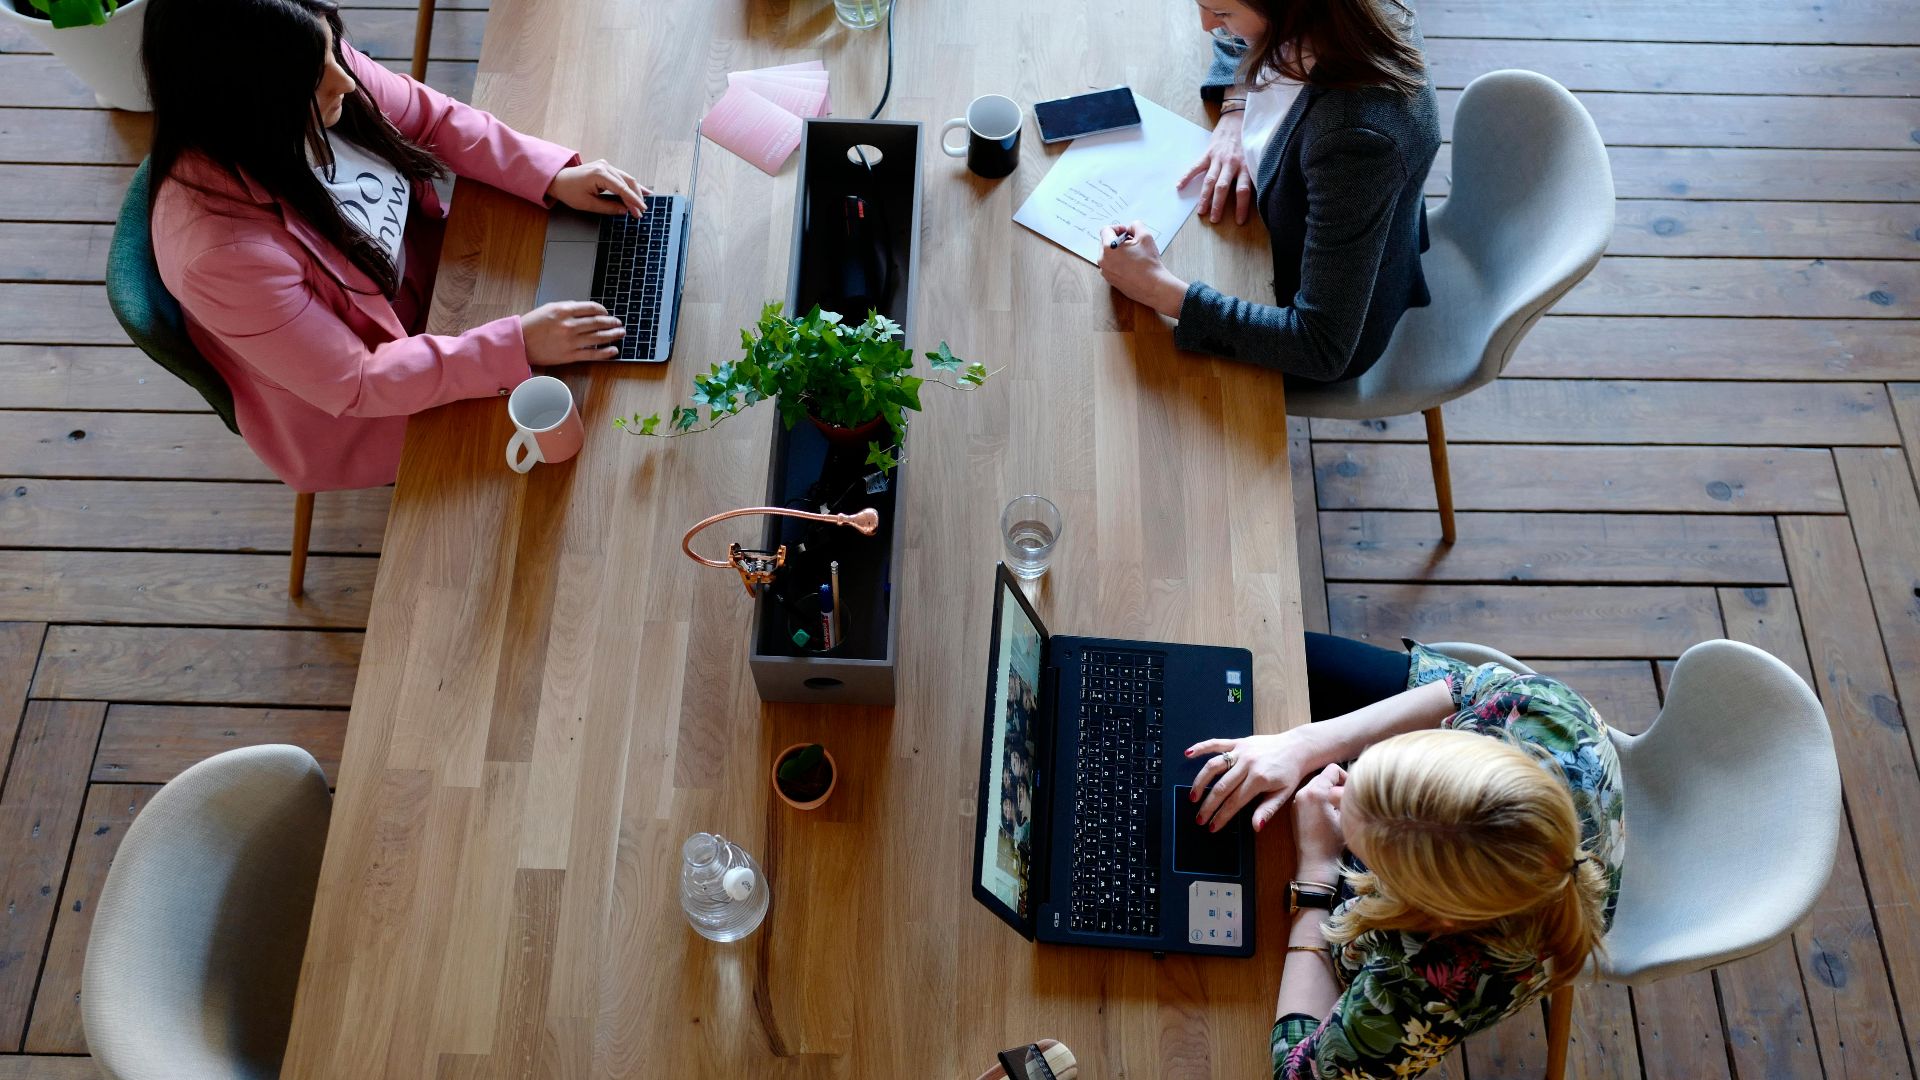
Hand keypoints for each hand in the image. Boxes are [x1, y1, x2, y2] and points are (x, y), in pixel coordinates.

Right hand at [520, 301, 623, 364]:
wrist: (519, 343)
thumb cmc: (532, 325)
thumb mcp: (549, 308)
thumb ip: (568, 307)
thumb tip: (586, 310)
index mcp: (564, 310)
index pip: (591, 308)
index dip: (603, 310)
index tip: (607, 313)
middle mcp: (569, 325)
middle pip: (598, 322)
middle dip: (611, 322)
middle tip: (619, 323)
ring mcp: (570, 341)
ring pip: (598, 337)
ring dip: (612, 335)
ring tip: (620, 334)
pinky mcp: (569, 355)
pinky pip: (592, 354)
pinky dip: (605, 352)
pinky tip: (613, 350)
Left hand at [546, 159, 649, 217]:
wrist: (558, 180)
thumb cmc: (569, 191)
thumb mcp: (587, 204)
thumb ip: (608, 208)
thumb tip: (624, 210)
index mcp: (599, 174)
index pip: (622, 188)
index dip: (633, 200)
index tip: (641, 210)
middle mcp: (604, 167)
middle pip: (627, 182)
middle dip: (636, 198)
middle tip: (641, 212)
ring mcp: (605, 165)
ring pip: (627, 178)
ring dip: (635, 191)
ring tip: (644, 202)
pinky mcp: (605, 168)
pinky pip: (621, 177)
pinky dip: (630, 185)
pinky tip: (642, 190)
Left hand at [1097, 221, 1188, 317]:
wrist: (1154, 286)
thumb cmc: (1149, 263)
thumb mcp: (1145, 236)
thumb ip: (1136, 225)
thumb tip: (1130, 228)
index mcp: (1108, 248)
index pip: (1106, 230)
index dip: (1118, 228)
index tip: (1127, 232)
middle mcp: (1103, 260)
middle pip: (1105, 242)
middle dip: (1117, 239)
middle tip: (1132, 243)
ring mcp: (1105, 272)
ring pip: (1108, 255)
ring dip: (1118, 251)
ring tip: (1133, 255)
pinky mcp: (1110, 280)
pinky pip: (1111, 266)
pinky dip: (1118, 262)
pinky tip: (1131, 265)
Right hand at [1178, 110, 1253, 224]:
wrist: (1238, 117)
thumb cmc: (1248, 139)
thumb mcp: (1255, 157)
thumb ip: (1252, 173)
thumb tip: (1257, 194)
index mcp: (1245, 166)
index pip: (1243, 190)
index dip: (1242, 207)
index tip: (1239, 221)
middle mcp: (1231, 163)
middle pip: (1223, 188)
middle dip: (1218, 205)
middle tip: (1214, 220)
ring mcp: (1218, 158)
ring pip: (1210, 181)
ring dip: (1204, 197)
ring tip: (1201, 211)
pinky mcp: (1208, 152)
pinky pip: (1196, 167)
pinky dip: (1187, 176)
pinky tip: (1179, 186)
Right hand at [1187, 727, 1321, 832]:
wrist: (1297, 747)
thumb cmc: (1290, 772)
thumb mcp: (1284, 794)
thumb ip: (1267, 810)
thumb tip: (1255, 827)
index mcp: (1259, 779)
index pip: (1234, 802)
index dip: (1222, 816)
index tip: (1212, 826)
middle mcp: (1247, 764)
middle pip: (1221, 787)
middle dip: (1208, 805)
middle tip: (1199, 819)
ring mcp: (1241, 751)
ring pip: (1213, 766)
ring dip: (1200, 782)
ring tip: (1193, 797)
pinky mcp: (1238, 742)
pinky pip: (1216, 744)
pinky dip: (1201, 747)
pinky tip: (1188, 754)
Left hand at [1292, 764, 1347, 878]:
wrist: (1316, 863)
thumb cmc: (1334, 842)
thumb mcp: (1346, 815)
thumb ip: (1346, 796)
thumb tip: (1349, 787)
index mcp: (1316, 791)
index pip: (1333, 769)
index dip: (1346, 777)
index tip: (1351, 791)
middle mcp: (1303, 793)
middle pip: (1323, 776)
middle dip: (1336, 785)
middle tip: (1346, 800)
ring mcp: (1296, 802)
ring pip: (1316, 786)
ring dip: (1327, 792)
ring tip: (1337, 809)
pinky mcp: (1294, 811)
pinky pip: (1309, 797)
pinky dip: (1319, 800)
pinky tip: (1327, 815)